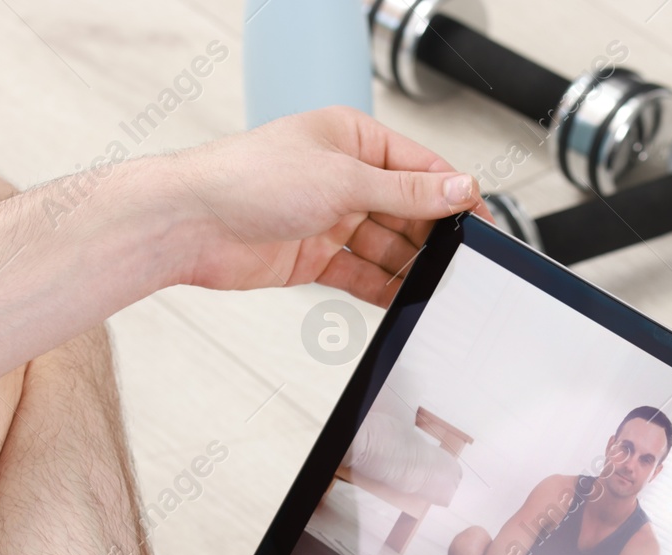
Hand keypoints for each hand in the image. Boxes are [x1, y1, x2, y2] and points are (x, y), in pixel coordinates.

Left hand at [171, 107, 490, 303]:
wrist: (190, 223)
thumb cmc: (247, 179)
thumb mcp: (343, 178)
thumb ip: (406, 191)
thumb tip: (458, 188)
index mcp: (352, 138)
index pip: (419, 166)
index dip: (452, 194)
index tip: (480, 221)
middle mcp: (341, 177)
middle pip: (406, 210)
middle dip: (431, 235)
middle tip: (460, 261)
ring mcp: (328, 218)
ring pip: (386, 246)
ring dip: (408, 266)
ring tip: (434, 285)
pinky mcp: (314, 257)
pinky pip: (360, 274)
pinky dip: (382, 287)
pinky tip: (403, 298)